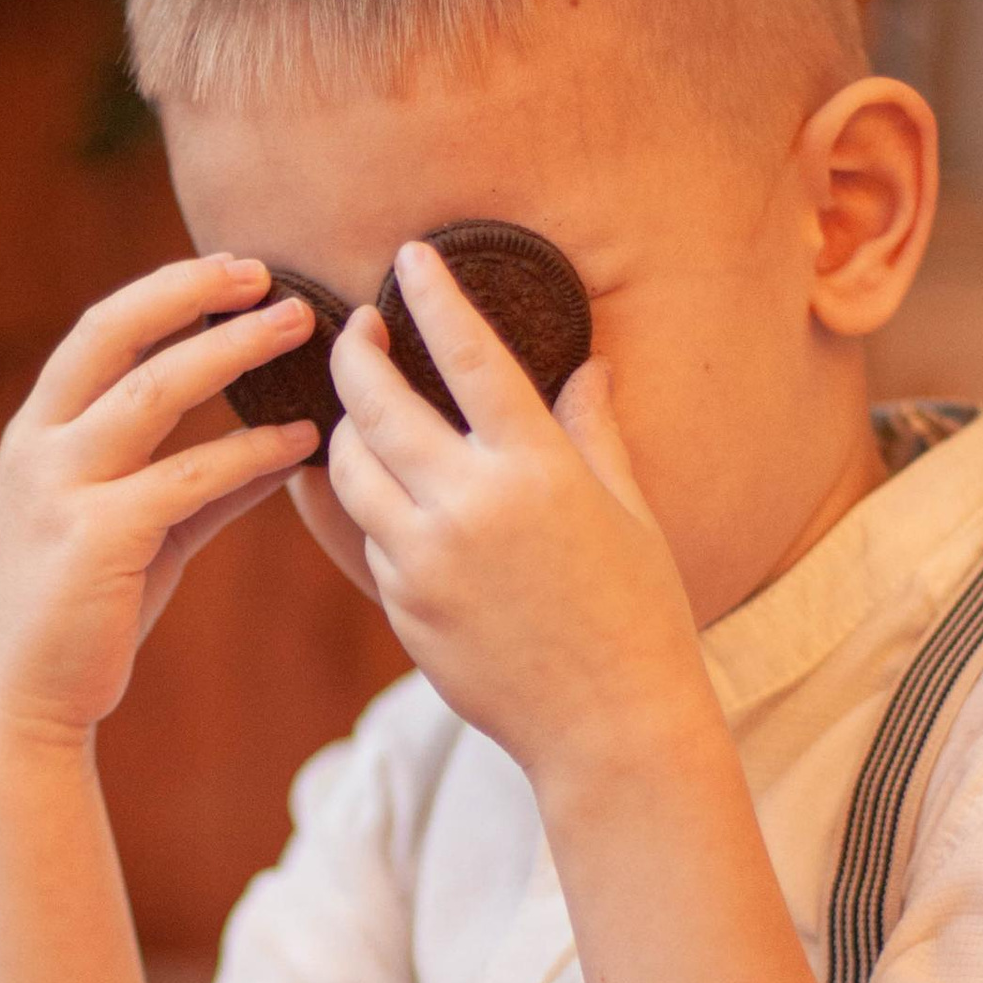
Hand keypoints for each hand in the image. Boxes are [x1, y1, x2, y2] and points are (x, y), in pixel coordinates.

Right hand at [0, 254, 319, 754]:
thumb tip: (276, 449)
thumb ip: (196, 489)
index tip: (235, 269)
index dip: (168, 291)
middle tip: (270, 275)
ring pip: (154, 391)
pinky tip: (297, 441)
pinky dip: (249, 452)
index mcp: (37, 434)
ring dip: (232, 350)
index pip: (100, 330)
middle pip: (115, 333)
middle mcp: (38, 447)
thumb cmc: (81, 620)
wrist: (24, 705)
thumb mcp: (135, 537)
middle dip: (192, 293)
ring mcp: (60, 489)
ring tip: (298, 328)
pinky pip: (187, 477)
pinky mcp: (96, 538)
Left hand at [326, 241, 710, 787]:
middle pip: (377, 402)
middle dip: (355, 350)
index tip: (408, 258)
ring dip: (346, 428)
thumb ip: (592, 431)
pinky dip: (371, 505)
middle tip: (357, 326)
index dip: (433, 296)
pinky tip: (387, 493)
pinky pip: (366, 535)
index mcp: (535, 468)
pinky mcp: (401, 604)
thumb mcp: (627, 511)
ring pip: (348, 468)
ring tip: (361, 409)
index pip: (468, 355)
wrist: (608, 725)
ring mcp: (425, 559)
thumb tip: (587, 367)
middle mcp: (469, 505)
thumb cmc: (636, 614)